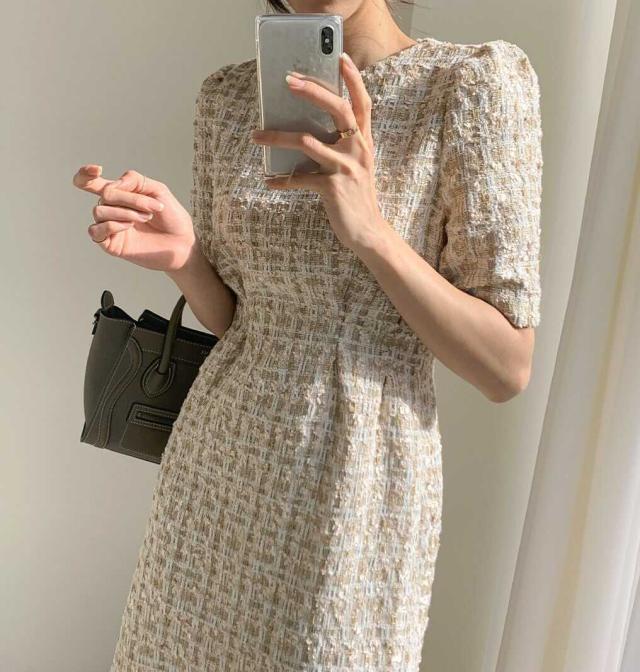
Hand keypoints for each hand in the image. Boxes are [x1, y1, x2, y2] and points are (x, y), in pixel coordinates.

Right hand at [72, 166, 197, 271]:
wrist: (182, 243)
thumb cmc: (172, 217)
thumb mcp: (158, 191)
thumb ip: (136, 180)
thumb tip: (114, 184)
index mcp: (119, 195)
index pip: (89, 182)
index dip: (85, 174)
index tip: (98, 170)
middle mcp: (111, 209)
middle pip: (105, 194)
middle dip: (129, 198)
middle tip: (151, 208)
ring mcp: (109, 227)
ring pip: (99, 211)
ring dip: (125, 212)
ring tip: (146, 218)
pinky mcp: (110, 244)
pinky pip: (95, 231)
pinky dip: (112, 225)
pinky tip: (128, 227)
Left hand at [250, 50, 387, 252]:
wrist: (368, 232)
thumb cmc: (357, 196)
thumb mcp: (356, 166)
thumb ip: (342, 146)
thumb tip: (308, 130)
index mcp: (364, 142)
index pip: (362, 102)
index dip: (353, 78)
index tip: (339, 56)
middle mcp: (358, 150)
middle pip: (337, 109)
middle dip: (312, 91)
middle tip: (287, 80)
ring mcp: (345, 168)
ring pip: (307, 141)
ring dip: (277, 136)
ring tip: (256, 135)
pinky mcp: (332, 187)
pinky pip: (299, 178)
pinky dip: (281, 179)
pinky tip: (268, 181)